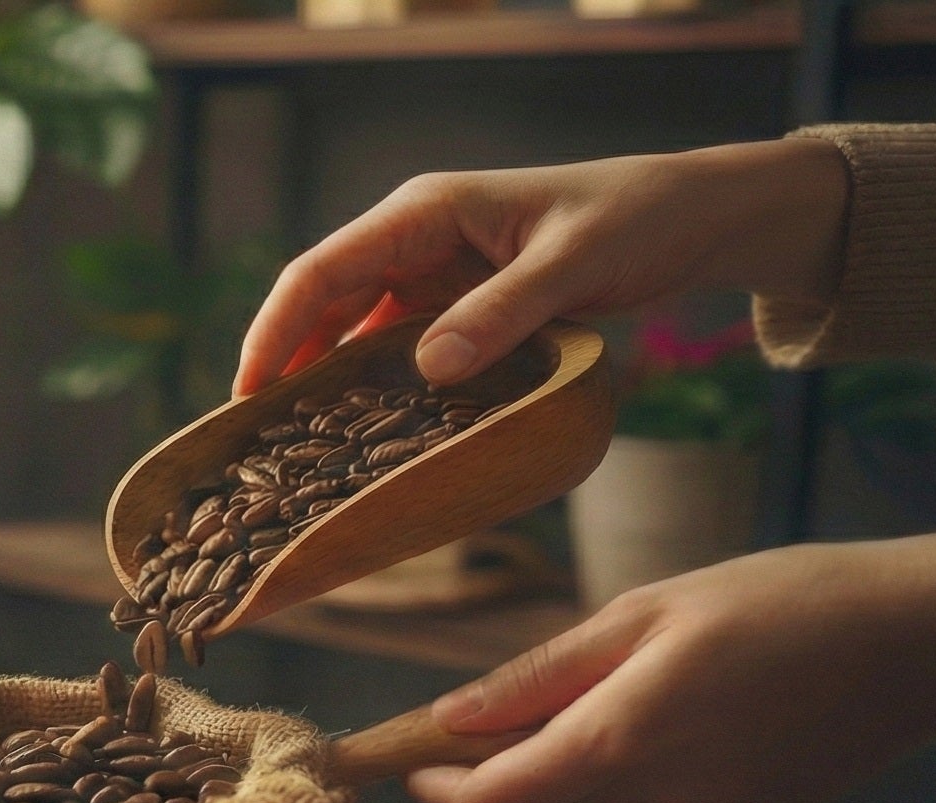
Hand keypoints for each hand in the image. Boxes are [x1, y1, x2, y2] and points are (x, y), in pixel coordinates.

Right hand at [236, 138, 851, 392]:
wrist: (687, 216)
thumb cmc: (633, 219)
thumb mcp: (572, 263)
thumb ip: (502, 312)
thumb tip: (428, 368)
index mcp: (424, 213)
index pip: (321, 272)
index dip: (275, 333)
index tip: (247, 397)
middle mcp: (415, 241)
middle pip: (325, 308)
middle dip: (288, 371)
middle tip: (259, 447)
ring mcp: (436, 277)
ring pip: (358, 337)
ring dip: (333, 390)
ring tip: (302, 456)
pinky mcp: (462, 309)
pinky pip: (404, 355)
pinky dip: (383, 395)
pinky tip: (374, 442)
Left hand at [403, 532, 935, 802]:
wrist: (924, 641)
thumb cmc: (783, 599)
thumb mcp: (649, 612)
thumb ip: (544, 674)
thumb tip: (452, 716)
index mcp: (625, 741)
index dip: (439, 788)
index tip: (408, 759)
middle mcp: (660, 801)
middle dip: (489, 781)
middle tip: (469, 724)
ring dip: (558, 776)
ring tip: (575, 698)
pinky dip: (626, 775)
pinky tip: (669, 711)